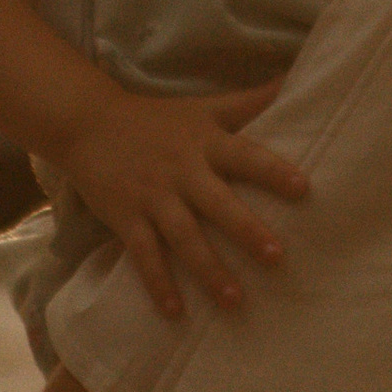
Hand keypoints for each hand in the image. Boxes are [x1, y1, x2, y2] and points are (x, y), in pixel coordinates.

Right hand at [53, 80, 305, 319]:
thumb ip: (251, 101)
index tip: (304, 189)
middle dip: (247, 230)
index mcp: (205, 143)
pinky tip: (175, 313)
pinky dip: (158, 285)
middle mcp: (182, 171)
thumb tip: (296, 78)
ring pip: (183, 237)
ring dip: (209, 270)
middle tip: (277, 257)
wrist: (88, 124)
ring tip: (235, 301)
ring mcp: (152, 197)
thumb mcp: (205, 107)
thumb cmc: (158, 120)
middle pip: (218, 204)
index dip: (274, 171)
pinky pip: (144, 256)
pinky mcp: (126, 219)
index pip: (246, 155)